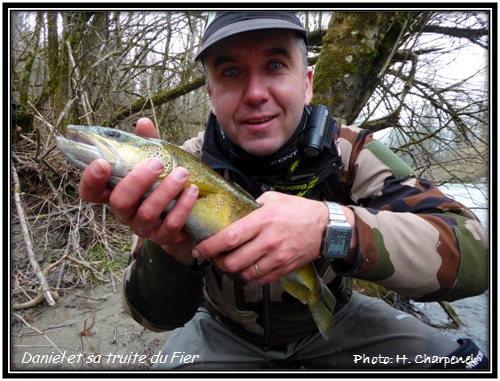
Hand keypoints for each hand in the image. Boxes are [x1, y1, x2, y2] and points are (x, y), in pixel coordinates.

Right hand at [78, 118, 197, 265]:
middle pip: (120, 202)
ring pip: (147, 213)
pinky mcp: (164, 236)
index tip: (102, 163)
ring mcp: (143, 227)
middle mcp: (125, 213)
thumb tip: (143, 123)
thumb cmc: (161, 183)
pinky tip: (192, 191)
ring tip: (182, 173)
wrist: (185, 214)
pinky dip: (183, 207)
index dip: (90, 180)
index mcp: (115, 193)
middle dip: (137, 181)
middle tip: (157, 164)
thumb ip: (147, 144)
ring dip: (165, 191)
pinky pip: (171, 225)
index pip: (90, 193)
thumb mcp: (153, 163)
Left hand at [192, 192, 329, 283]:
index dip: (210, 246)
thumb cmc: (298, 210)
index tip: (199, 250)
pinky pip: (261, 280)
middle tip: (215, 257)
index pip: (229, 238)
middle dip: (219, 263)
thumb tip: (232, 211)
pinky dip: (252, 276)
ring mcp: (277, 258)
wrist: (326, 227)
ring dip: (234, 270)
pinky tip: (251, 266)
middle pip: (233, 262)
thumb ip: (251, 206)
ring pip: (245, 274)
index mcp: (262, 221)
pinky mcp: (284, 269)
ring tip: (233, 261)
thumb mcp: (272, 199)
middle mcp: (268, 241)